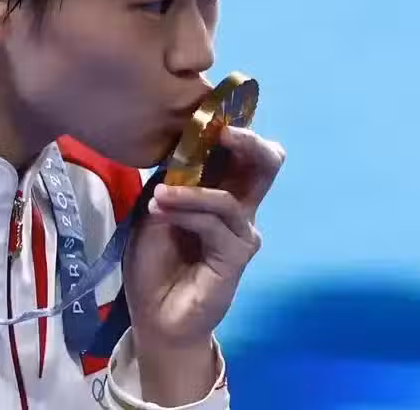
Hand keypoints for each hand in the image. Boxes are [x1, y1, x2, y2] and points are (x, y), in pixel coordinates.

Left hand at [122, 125, 285, 401]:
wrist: (153, 312)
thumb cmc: (154, 258)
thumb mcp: (154, 208)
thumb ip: (171, 179)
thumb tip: (177, 144)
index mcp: (221, 187)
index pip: (240, 149)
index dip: (233, 124)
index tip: (212, 107)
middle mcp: (239, 206)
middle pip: (266, 163)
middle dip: (248, 140)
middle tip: (223, 131)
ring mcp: (241, 231)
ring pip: (230, 196)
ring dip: (190, 191)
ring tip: (159, 195)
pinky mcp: (236, 257)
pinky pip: (217, 225)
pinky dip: (188, 212)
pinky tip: (161, 211)